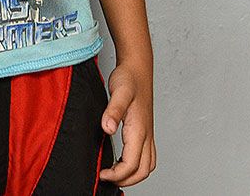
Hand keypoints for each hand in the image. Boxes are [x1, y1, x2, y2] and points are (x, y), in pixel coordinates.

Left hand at [98, 61, 155, 186]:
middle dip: (126, 180)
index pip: (132, 164)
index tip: (101, 173)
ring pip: (147, 165)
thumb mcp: (118, 91)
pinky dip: (136, 166)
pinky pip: (147, 157)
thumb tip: (107, 128)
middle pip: (143, 171)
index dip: (117, 174)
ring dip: (133, 175)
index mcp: (140, 129)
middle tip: (106, 178)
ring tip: (114, 173)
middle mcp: (147, 135)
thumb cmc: (129, 78)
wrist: (138, 68)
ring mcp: (148, 134)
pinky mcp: (146, 131)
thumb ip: (113, 110)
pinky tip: (122, 161)